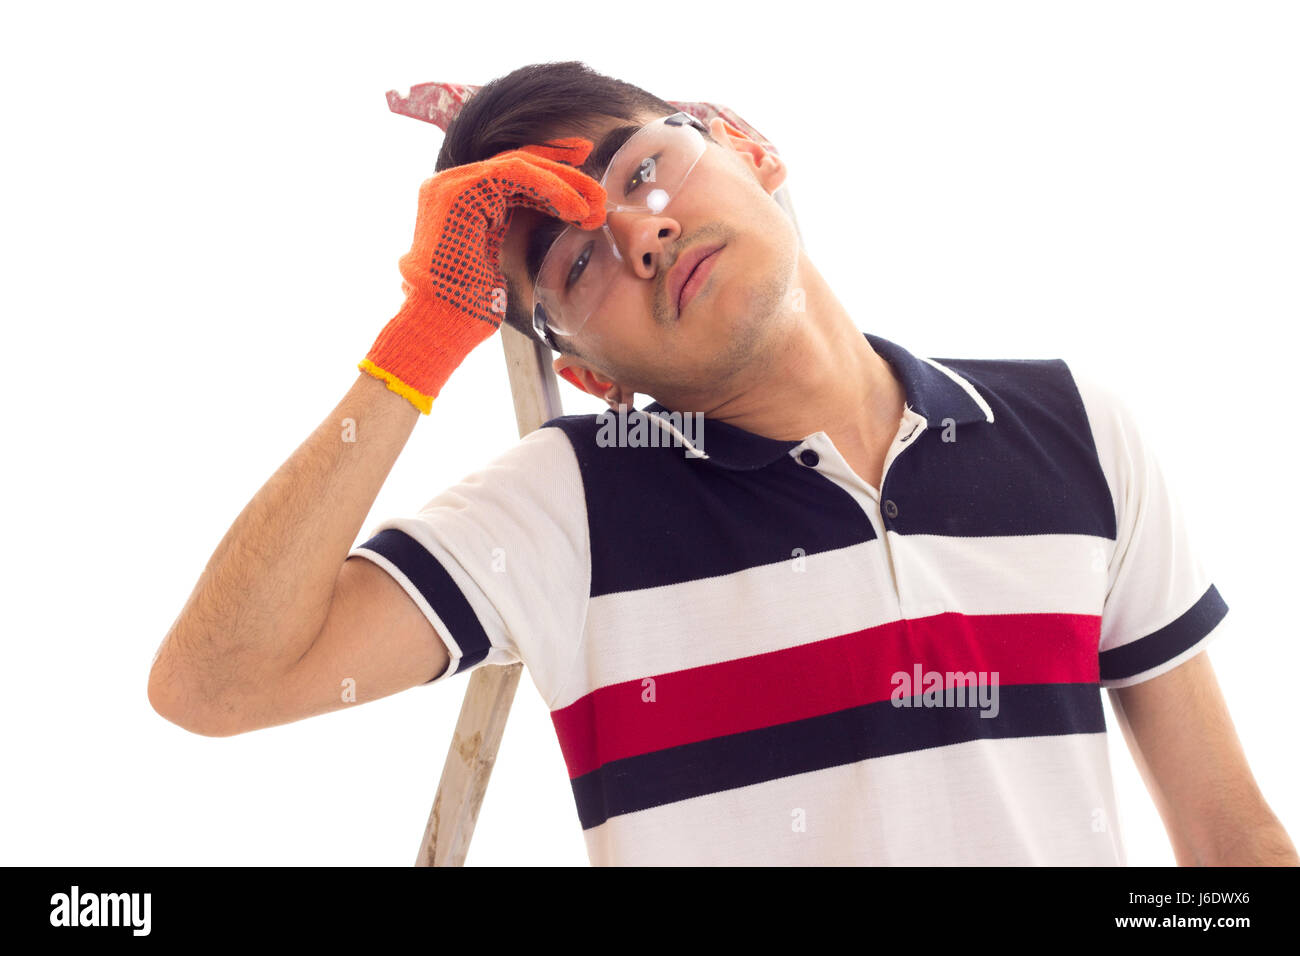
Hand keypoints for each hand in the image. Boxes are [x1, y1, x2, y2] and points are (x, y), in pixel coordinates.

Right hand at [360, 138, 605, 413]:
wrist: (443, 321)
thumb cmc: (470, 304)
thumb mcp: (502, 258)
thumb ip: (516, 228)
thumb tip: (554, 217)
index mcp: (463, 200)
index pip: (513, 172)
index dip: (553, 171)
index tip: (587, 181)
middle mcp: (454, 185)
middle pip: (519, 163)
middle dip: (565, 170)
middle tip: (599, 185)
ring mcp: (452, 183)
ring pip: (520, 165)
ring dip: (563, 183)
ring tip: (593, 206)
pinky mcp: (459, 189)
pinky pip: (514, 173)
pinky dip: (549, 187)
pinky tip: (574, 208)